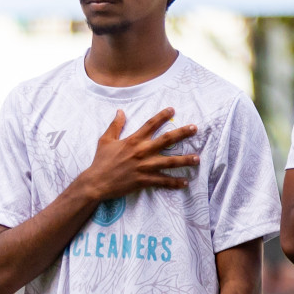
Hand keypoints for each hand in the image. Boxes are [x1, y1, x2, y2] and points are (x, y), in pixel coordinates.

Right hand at [79, 109, 199, 203]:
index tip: (173, 110)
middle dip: (182, 133)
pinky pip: (162, 181)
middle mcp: (141, 151)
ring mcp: (144, 166)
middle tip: (195, 128)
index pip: (150, 124)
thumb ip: (115, 125)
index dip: (162, 116)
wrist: (96, 182)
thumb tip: (120, 111)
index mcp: (133, 140)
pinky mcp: (144, 180)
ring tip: (197, 158)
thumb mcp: (105, 140)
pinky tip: (185, 182)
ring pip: (169, 162)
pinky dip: (174, 183)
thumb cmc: (101, 161)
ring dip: (184, 160)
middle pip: (166, 140)